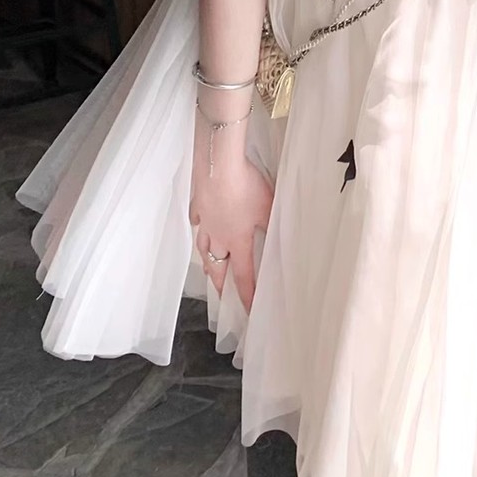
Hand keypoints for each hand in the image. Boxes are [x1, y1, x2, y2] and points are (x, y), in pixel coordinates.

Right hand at [189, 137, 273, 310]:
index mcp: (237, 241)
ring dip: (207, 262)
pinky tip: (200, 224)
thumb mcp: (268, 207)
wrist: (217, 166)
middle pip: (217, 267)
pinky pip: (198, 222)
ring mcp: (206, 221)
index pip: (243, 275)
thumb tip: (279, 237)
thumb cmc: (245, 187)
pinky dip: (200, 227)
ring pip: (204, 249)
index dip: (246, 295)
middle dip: (220, 285)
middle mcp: (218, 236)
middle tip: (221, 295)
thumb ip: (272, 224)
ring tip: (209, 269)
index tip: (248, 310)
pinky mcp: (198, 205)